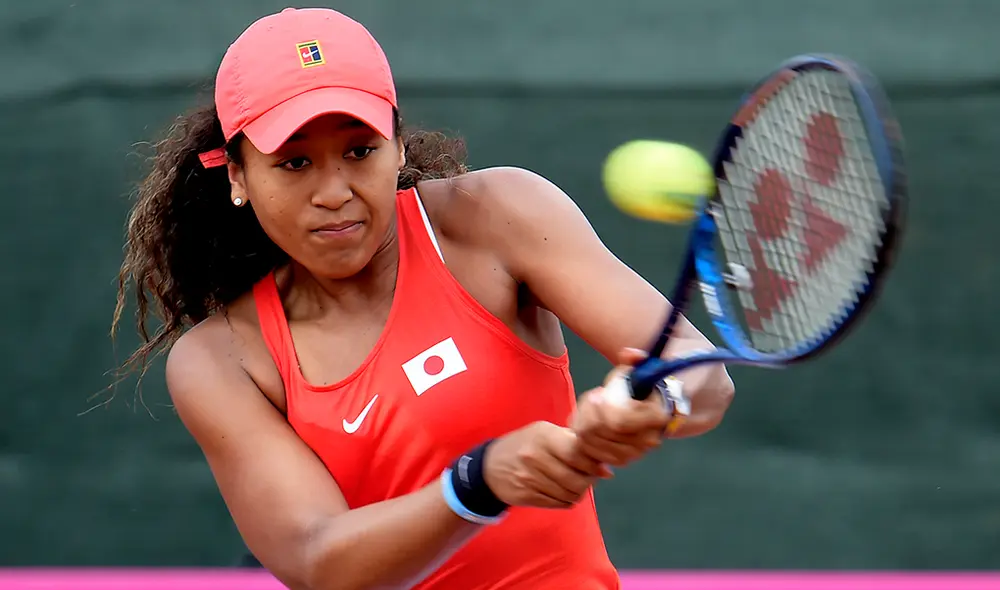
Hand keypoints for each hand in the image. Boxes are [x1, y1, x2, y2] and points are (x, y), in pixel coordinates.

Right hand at [483, 421, 612, 508]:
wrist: (490, 467)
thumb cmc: (525, 445)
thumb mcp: (545, 433)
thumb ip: (574, 446)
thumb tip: (606, 469)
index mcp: (544, 436)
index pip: (578, 453)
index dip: (592, 463)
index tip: (597, 466)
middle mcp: (535, 456)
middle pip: (577, 479)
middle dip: (588, 481)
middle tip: (587, 478)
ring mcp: (529, 478)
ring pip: (570, 494)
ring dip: (578, 492)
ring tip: (574, 484)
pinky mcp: (527, 496)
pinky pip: (559, 504)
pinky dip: (566, 500)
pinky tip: (561, 491)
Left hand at [570, 348, 669, 467]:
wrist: (651, 409)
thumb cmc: (641, 387)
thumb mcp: (637, 369)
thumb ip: (633, 358)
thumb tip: (629, 354)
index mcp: (656, 417)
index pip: (618, 421)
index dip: (599, 410)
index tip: (596, 394)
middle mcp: (648, 440)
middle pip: (601, 433)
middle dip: (587, 415)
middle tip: (589, 399)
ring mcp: (635, 453)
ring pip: (594, 445)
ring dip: (583, 425)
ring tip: (587, 410)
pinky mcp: (622, 460)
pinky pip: (593, 455)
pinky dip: (584, 439)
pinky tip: (586, 423)